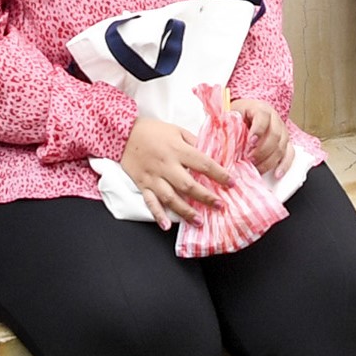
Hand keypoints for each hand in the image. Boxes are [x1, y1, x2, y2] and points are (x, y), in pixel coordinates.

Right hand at [118, 110, 235, 222]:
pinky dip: (158, 214)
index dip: (219, 174)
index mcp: (177, 150)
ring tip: (199, 222)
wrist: (123, 132)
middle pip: (188, 185)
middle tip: (220, 206)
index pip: (203, 163)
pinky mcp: (142, 184)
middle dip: (205, 197)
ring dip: (185, 211)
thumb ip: (194, 142)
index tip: (232, 183)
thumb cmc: (153, 130)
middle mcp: (166, 165)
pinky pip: (150, 202)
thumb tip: (211, 154)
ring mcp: (153, 177)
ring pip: (171, 197)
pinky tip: (166, 225)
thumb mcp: (177, 130)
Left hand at [228, 95, 292, 175]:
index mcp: (261, 109)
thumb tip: (222, 137)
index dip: (258, 130)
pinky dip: (284, 165)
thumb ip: (229, 123)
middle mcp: (275, 119)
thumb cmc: (238, 115)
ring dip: (269, 160)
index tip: (250, 142)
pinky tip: (277, 174)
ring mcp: (282, 131)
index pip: (263, 117)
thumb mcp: (232, 115)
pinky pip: (290, 154)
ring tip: (257, 168)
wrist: (247, 114)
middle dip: (262, 150)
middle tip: (250, 158)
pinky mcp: (286, 143)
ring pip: (282, 147)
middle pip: (275, 135)